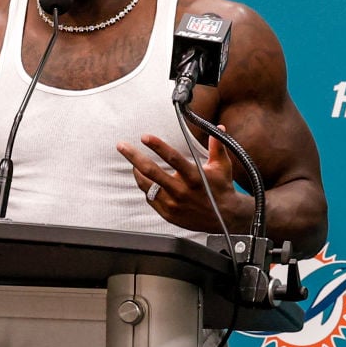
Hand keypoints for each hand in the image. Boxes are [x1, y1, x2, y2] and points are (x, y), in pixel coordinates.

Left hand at [116, 130, 246, 233]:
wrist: (224, 218)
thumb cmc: (221, 188)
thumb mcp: (223, 167)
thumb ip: (218, 147)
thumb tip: (219, 128)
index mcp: (194, 177)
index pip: (173, 159)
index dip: (158, 146)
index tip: (144, 137)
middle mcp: (181, 191)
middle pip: (152, 172)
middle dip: (133, 157)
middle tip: (121, 146)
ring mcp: (173, 204)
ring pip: (147, 185)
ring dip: (136, 171)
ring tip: (132, 161)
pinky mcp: (168, 214)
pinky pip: (150, 198)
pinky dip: (145, 186)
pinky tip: (144, 178)